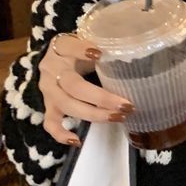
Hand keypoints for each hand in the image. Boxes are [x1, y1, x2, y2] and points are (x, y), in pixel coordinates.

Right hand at [39, 32, 135, 146]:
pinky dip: (61, 133)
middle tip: (127, 105)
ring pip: (66, 105)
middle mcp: (51, 70)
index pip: (69, 46)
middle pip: (73, 85)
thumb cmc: (83, 51)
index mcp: (61, 48)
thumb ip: (109, 50)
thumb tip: (137, 57)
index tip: (100, 54)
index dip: (82, 50)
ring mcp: (48, 90)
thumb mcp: (93, 44)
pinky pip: (50, 122)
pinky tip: (77, 141)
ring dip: (94, 114)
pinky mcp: (49, 106)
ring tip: (118, 118)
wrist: (60, 57)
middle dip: (101, 98)